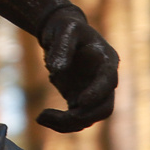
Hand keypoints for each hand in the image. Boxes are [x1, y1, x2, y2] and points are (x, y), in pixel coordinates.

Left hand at [35, 5, 117, 132]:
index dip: (97, 93)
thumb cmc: (65, 27)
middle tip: (59, 117)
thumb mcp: (64, 30)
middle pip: (105, 107)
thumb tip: (56, 70)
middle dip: (83, 115)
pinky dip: (61, 123)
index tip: (80, 102)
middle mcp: (104, 80)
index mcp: (107, 60)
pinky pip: (76, 119)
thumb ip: (62, 47)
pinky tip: (42, 118)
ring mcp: (93, 92)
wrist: (60, 33)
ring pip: (90, 118)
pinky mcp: (80, 100)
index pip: (108, 80)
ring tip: (41, 117)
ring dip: (68, 123)